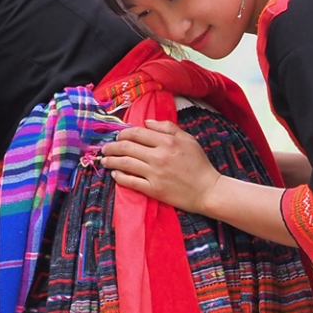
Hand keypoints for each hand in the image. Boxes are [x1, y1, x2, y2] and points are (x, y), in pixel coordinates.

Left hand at [102, 120, 218, 211]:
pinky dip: (119, 176)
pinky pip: (130, 181)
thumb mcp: (188, 140)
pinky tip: (115, 174)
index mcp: (167, 141)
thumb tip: (147, 122)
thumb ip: (168, 128)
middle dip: (112, 146)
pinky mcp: (153, 189)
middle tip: (105, 147)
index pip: (137, 133)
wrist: (208, 190)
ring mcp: (154, 174)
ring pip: (124, 163)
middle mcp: (158, 156)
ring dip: (110, 160)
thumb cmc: (200, 165)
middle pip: (126, 147)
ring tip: (104, 159)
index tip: (118, 136)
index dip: (123, 133)